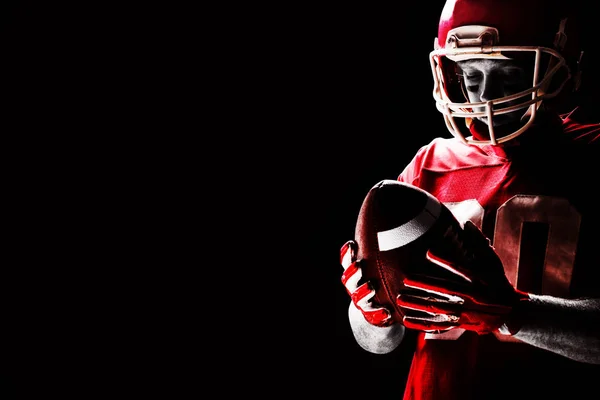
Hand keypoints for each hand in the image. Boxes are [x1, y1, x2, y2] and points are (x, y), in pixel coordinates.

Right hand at [340, 240, 392, 326]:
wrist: (380, 309)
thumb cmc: (383, 280)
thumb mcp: (381, 266)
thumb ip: (385, 253)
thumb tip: (402, 229)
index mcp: (354, 272)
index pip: (345, 261)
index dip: (347, 253)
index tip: (352, 243)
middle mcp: (354, 287)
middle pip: (347, 279)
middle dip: (352, 272)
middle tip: (359, 265)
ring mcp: (361, 302)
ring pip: (357, 297)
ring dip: (363, 292)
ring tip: (371, 287)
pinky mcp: (371, 315)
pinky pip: (373, 316)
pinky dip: (379, 314)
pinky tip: (386, 312)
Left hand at [395, 220, 528, 334]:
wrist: (509, 312)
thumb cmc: (497, 281)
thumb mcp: (492, 261)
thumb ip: (478, 243)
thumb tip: (466, 223)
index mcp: (479, 280)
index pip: (461, 269)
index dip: (445, 260)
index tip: (428, 252)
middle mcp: (472, 297)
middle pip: (446, 291)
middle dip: (425, 285)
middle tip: (406, 279)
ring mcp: (464, 312)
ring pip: (439, 309)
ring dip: (418, 305)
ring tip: (399, 299)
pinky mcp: (459, 323)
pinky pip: (438, 324)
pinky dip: (422, 323)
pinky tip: (406, 320)